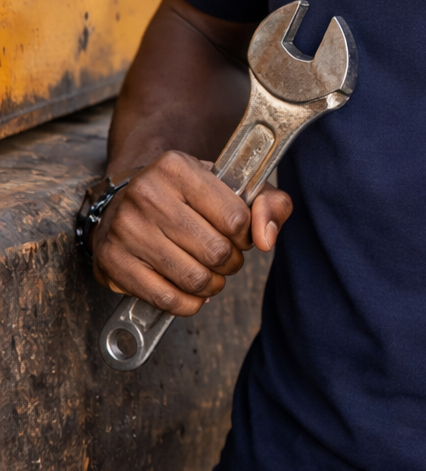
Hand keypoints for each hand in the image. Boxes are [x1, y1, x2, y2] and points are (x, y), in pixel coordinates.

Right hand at [91, 151, 292, 315]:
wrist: (126, 203)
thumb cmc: (189, 197)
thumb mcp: (231, 186)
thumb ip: (269, 202)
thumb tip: (266, 239)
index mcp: (177, 167)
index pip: (235, 219)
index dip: (246, 235)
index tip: (238, 234)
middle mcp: (146, 193)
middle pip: (216, 252)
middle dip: (231, 263)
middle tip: (225, 258)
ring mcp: (125, 228)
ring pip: (193, 279)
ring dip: (212, 285)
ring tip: (211, 274)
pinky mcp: (112, 261)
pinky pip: (166, 298)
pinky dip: (188, 304)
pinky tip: (191, 293)